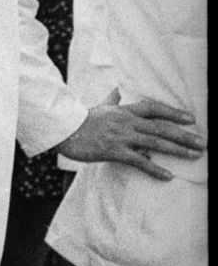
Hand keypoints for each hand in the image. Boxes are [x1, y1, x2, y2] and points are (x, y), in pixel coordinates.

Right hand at [56, 94, 206, 178]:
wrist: (64, 129)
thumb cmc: (81, 119)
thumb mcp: (99, 107)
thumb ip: (111, 99)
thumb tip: (117, 89)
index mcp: (124, 111)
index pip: (154, 109)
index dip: (173, 113)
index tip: (191, 119)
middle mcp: (127, 122)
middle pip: (161, 127)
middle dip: (184, 136)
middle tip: (202, 143)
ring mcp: (122, 137)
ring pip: (156, 142)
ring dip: (178, 150)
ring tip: (195, 156)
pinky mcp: (114, 151)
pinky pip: (139, 160)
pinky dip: (155, 169)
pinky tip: (168, 176)